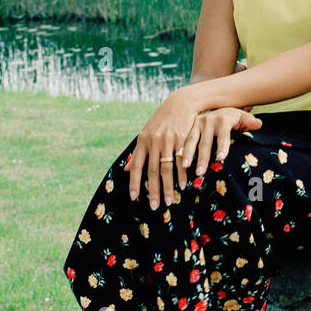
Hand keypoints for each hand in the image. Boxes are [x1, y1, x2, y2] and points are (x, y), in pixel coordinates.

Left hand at [128, 86, 200, 210]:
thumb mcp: (146, 133)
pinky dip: (182, 175)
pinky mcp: (182, 139)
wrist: (180, 103)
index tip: (135, 198)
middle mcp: (154, 141)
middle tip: (155, 207)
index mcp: (142, 141)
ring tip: (170, 201)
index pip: (137, 166)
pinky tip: (183, 185)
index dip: (135, 182)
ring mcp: (168, 140)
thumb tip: (127, 169)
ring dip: (169, 187)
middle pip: (153, 171)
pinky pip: (181, 161)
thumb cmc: (162, 121)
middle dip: (154, 191)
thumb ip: (138, 152)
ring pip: (167, 169)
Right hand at [179, 108, 262, 179]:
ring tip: (185, 168)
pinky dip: (180, 152)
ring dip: (187, 155)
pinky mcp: (188, 129)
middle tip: (201, 172)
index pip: (223, 134)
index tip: (221, 158)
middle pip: (205, 141)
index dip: (222, 145)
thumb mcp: (243, 118)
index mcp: (222, 119)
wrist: (217, 107)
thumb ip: (250, 122)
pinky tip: (177, 164)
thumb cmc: (233, 118)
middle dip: (202, 157)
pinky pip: (182, 142)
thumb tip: (258, 124)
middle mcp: (207, 120)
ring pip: (191, 142)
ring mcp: (196, 124)